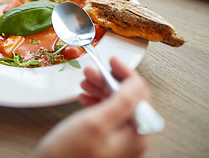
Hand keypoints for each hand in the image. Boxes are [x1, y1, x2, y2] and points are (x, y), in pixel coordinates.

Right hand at [33, 57, 148, 157]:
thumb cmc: (68, 155)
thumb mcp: (95, 123)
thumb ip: (121, 102)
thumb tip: (136, 84)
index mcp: (135, 134)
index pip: (139, 95)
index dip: (125, 74)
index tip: (112, 60)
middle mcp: (130, 138)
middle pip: (126, 98)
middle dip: (108, 80)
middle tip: (93, 70)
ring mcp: (117, 140)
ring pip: (114, 104)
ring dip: (100, 89)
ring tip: (85, 80)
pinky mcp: (104, 140)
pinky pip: (105, 114)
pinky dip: (95, 101)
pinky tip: (84, 96)